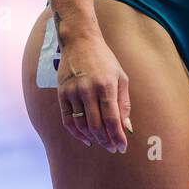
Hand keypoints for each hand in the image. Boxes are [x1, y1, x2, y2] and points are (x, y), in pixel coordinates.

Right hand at [56, 33, 132, 152]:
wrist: (80, 41)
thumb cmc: (104, 60)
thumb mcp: (120, 77)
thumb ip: (124, 103)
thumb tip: (126, 128)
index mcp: (106, 85)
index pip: (112, 119)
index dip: (118, 137)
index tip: (122, 147)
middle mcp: (88, 90)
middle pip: (97, 126)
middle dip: (106, 140)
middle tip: (112, 148)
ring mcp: (73, 92)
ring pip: (82, 125)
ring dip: (93, 138)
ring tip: (102, 143)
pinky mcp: (62, 93)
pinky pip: (68, 120)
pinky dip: (76, 133)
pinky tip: (86, 138)